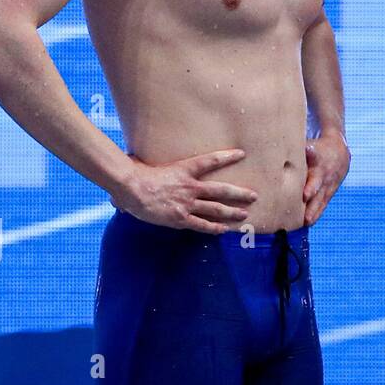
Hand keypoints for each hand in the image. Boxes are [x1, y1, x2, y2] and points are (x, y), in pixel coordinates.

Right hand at [112, 148, 255, 233]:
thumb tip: (141, 157)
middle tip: (253, 196)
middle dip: (239, 193)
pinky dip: (213, 228)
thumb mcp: (153, 164)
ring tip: (244, 215)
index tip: (241, 154)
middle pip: (221, 190)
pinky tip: (223, 230)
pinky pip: (201, 224)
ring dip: (232, 212)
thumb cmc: (137, 174)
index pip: (211, 160)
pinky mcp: (180, 218)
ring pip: (216, 208)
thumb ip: (158, 163)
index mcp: (184, 170)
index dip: (227, 157)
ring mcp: (187, 203)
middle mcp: (190, 186)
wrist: (131, 187)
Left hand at [302, 129, 350, 225]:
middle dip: (312, 202)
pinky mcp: (330, 191)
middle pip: (318, 191)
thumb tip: (281, 146)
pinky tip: (310, 222)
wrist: (340, 151)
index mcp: (319, 165)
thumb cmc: (319, 147)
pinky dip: (318, 212)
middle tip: (306, 212)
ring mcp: (329, 185)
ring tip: (307, 221)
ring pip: (321, 200)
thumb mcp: (311, 145)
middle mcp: (325, 177)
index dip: (311, 186)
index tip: (305, 194)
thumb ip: (300, 148)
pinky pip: (324, 203)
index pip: (315, 176)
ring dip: (315, 211)